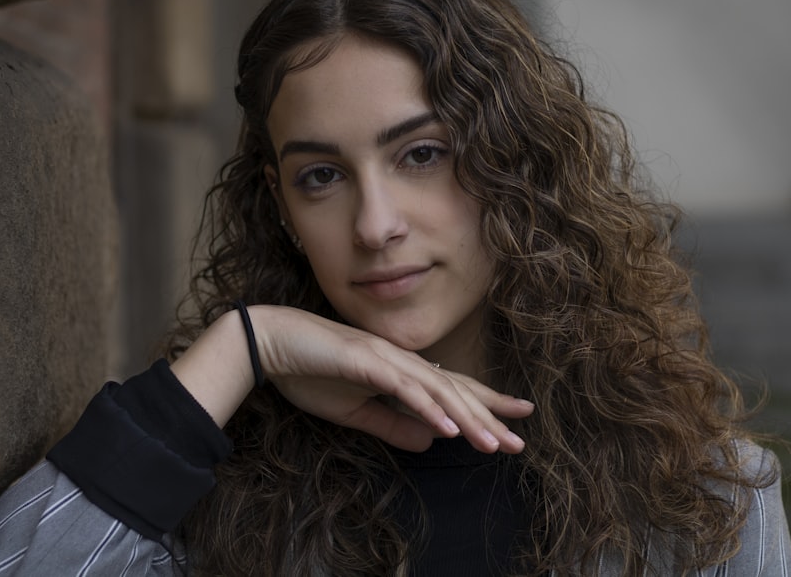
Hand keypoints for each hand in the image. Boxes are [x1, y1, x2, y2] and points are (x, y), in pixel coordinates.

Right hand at [250, 305, 533, 453]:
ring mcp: (385, 359)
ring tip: (493, 444)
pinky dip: (429, 409)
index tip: (514, 426)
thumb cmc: (309, 373)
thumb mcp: (355, 411)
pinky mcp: (366, 363)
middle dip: (489, 416)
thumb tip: (431, 443)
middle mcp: (401, 361)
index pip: (450, 391)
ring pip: (437, 392)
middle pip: (454, 391)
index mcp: (400, 371)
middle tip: (521, 442)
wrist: (270, 345)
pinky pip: (404, 390)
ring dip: (467, 419)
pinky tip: (449, 430)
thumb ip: (393, 425)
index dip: (484, 406)